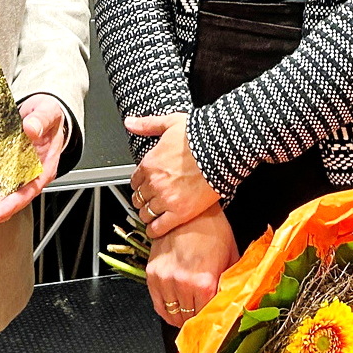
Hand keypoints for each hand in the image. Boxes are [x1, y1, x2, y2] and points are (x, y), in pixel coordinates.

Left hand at [0, 94, 68, 238]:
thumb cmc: (49, 116)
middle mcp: (29, 177)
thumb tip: (31, 128)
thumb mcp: (49, 112)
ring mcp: (15, 176)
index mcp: (44, 168)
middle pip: (9, 203)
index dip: (9, 206)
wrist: (43, 112)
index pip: (27, 193)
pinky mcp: (3, 170)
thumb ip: (42, 120)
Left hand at [124, 112, 220, 238]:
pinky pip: (159, 227)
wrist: (222, 149)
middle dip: (143, 199)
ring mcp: (166, 199)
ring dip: (148, 214)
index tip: (146, 186)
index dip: (140, 184)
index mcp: (149, 163)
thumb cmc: (199, 135)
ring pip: (146, 213)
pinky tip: (157, 228)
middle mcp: (154, 183)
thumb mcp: (170, 122)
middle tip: (151, 200)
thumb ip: (147, 124)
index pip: (134, 181)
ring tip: (155, 214)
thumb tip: (130, 122)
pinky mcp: (181, 212)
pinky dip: (155, 230)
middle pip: (139, 198)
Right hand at [146, 206, 238, 326]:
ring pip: (172, 315)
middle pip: (188, 318)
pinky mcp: (152, 274)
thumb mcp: (231, 256)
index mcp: (204, 282)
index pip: (206, 316)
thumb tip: (233, 301)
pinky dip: (166, 310)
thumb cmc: (212, 228)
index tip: (213, 320)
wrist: (190, 209)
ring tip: (188, 314)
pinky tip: (175, 310)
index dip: (211, 319)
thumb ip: (230, 283)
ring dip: (181, 317)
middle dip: (196, 319)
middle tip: (202, 316)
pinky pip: (157, 304)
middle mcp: (182, 284)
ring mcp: (165, 280)